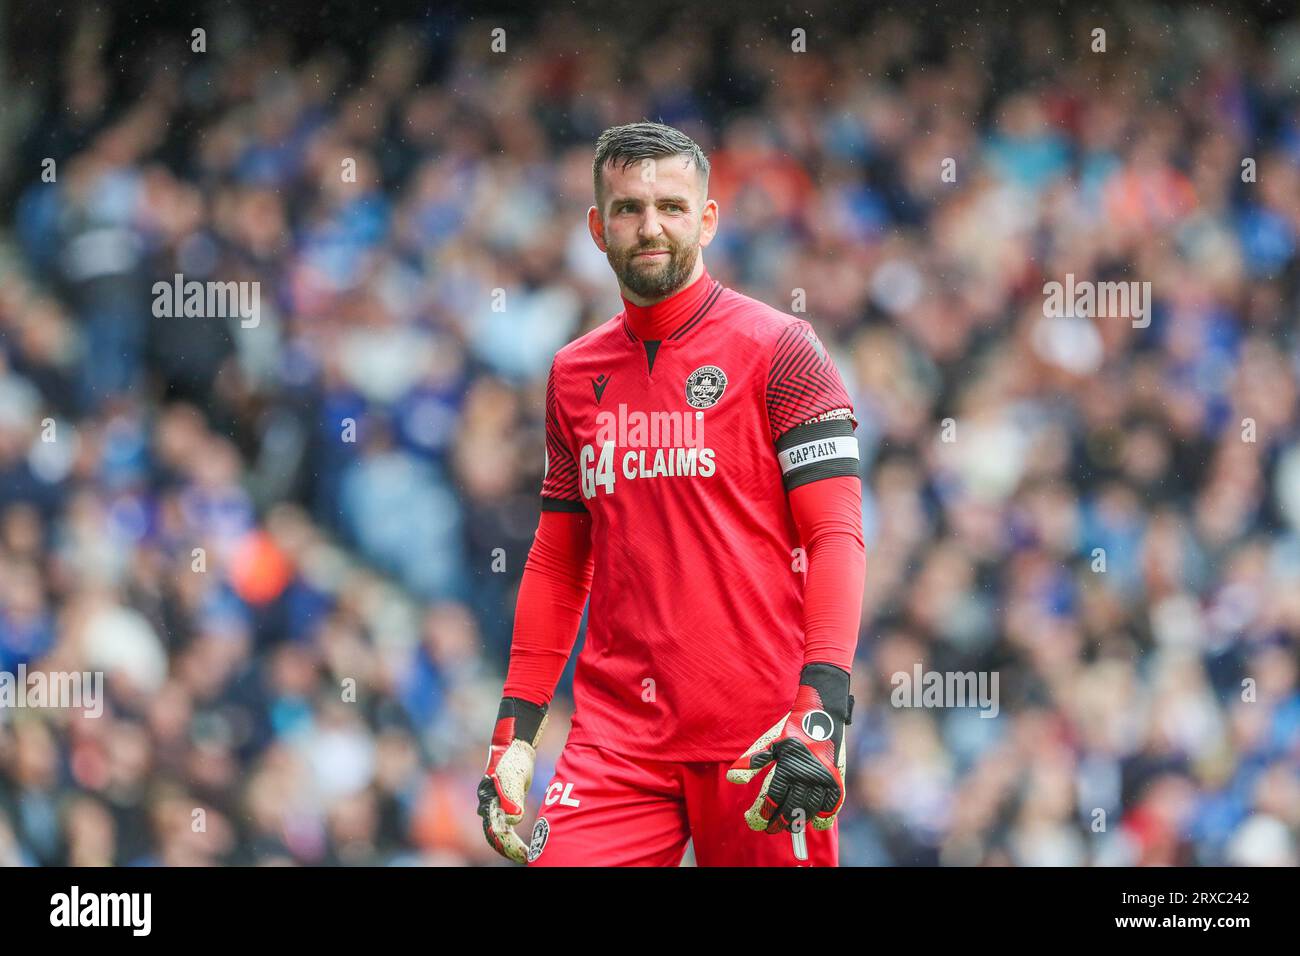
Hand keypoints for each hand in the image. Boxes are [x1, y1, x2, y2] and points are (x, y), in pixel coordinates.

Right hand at [477, 697, 547, 862]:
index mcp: (488, 800)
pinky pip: (504, 824)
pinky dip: (512, 836)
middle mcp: (488, 804)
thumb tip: (513, 821)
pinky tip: (524, 843)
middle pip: (494, 834)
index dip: (508, 846)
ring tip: (525, 855)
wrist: (515, 745)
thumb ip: (512, 798)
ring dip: (509, 845)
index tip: (525, 855)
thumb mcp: (515, 777)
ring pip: (498, 831)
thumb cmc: (513, 759)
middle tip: (527, 858)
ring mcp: (494, 803)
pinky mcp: (503, 802)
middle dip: (508, 849)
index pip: (494, 831)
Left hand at [726, 663, 851, 833]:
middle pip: (791, 810)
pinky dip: (822, 816)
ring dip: (797, 822)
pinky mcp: (837, 780)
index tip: (756, 820)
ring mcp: (824, 780)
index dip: (763, 813)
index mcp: (788, 767)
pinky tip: (813, 820)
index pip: (773, 799)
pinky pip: (831, 806)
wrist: (822, 713)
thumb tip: (732, 780)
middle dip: (778, 823)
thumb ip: (751, 762)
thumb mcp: (769, 742)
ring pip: (810, 811)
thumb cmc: (791, 728)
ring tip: (788, 826)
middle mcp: (807, 776)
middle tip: (770, 828)